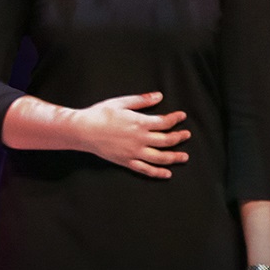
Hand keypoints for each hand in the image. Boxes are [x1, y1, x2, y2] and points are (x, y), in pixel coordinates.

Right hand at [74, 91, 189, 177]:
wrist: (83, 130)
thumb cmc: (100, 114)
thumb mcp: (121, 102)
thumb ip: (141, 100)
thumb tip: (159, 96)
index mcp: (139, 123)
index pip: (164, 122)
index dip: (176, 119)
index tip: (182, 116)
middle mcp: (140, 139)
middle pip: (166, 140)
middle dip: (179, 137)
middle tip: (187, 135)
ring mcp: (134, 152)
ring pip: (160, 157)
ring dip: (175, 157)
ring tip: (184, 157)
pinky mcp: (126, 161)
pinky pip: (145, 169)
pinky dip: (157, 173)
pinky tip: (167, 174)